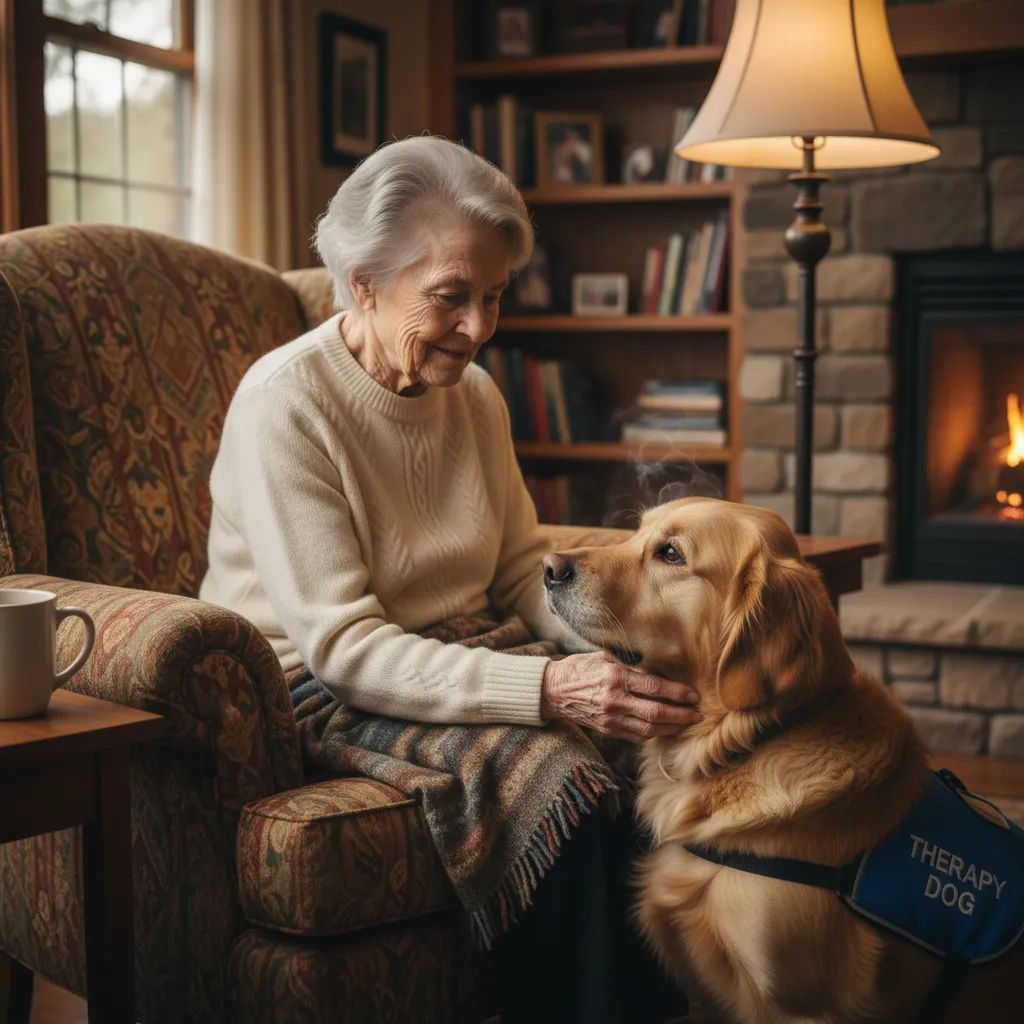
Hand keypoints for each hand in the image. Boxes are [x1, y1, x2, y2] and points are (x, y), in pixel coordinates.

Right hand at [540, 651, 702, 742]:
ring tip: (687, 723)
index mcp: (614, 678)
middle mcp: (614, 700)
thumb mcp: (603, 658)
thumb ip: (629, 666)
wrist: (552, 690)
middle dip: (681, 715)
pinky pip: (636, 736)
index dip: (678, 694)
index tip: (693, 695)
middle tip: (697, 714)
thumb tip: (656, 671)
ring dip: (672, 727)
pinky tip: (666, 729)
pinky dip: (655, 733)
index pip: (654, 688)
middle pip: (656, 713)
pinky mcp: (607, 730)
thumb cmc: (579, 668)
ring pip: (649, 729)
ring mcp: (610, 718)